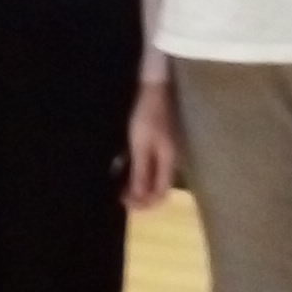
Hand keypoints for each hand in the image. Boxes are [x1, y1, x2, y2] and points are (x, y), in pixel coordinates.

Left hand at [122, 78, 178, 209]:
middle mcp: (171, 160)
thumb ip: (141, 172)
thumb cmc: (147, 116)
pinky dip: (140, 172)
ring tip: (121, 185)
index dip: (145, 203)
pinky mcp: (160, 144)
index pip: (161, 193)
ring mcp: (167, 152)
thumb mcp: (140, 145)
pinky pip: (152, 166)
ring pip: (155, 178)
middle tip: (120, 196)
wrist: (154, 88)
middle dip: (141, 196)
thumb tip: (140, 197)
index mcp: (169, 161)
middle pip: (159, 188)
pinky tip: (126, 169)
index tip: (124, 201)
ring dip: (139, 185)